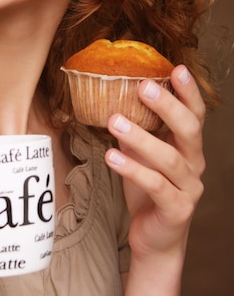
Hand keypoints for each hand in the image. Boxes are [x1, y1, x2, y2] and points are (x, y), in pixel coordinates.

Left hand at [105, 66, 205, 265]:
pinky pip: (155, 186)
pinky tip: (111, 156)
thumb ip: (135, 129)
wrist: (154, 238)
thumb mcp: (141, 154)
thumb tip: (112, 96)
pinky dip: (132, 169)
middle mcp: (194, 164)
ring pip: (169, 158)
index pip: (195, 114)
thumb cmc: (148, 190)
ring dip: (140, 137)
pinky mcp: (176, 209)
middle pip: (189, 130)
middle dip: (167, 106)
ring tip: (114, 120)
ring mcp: (189, 188)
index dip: (189, 92)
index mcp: (188, 147)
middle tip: (143, 86)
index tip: (177, 68)